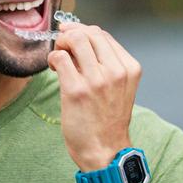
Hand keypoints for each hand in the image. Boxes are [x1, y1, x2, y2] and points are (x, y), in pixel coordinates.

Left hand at [47, 22, 141, 170]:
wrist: (105, 151)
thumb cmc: (108, 120)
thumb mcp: (120, 88)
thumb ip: (108, 64)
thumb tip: (80, 38)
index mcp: (130, 68)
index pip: (103, 35)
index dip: (83, 31)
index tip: (71, 38)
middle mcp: (116, 71)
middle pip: (89, 33)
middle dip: (70, 35)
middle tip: (62, 48)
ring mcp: (97, 80)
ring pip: (74, 39)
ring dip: (60, 44)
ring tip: (58, 59)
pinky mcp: (76, 91)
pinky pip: (59, 58)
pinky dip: (52, 59)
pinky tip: (54, 69)